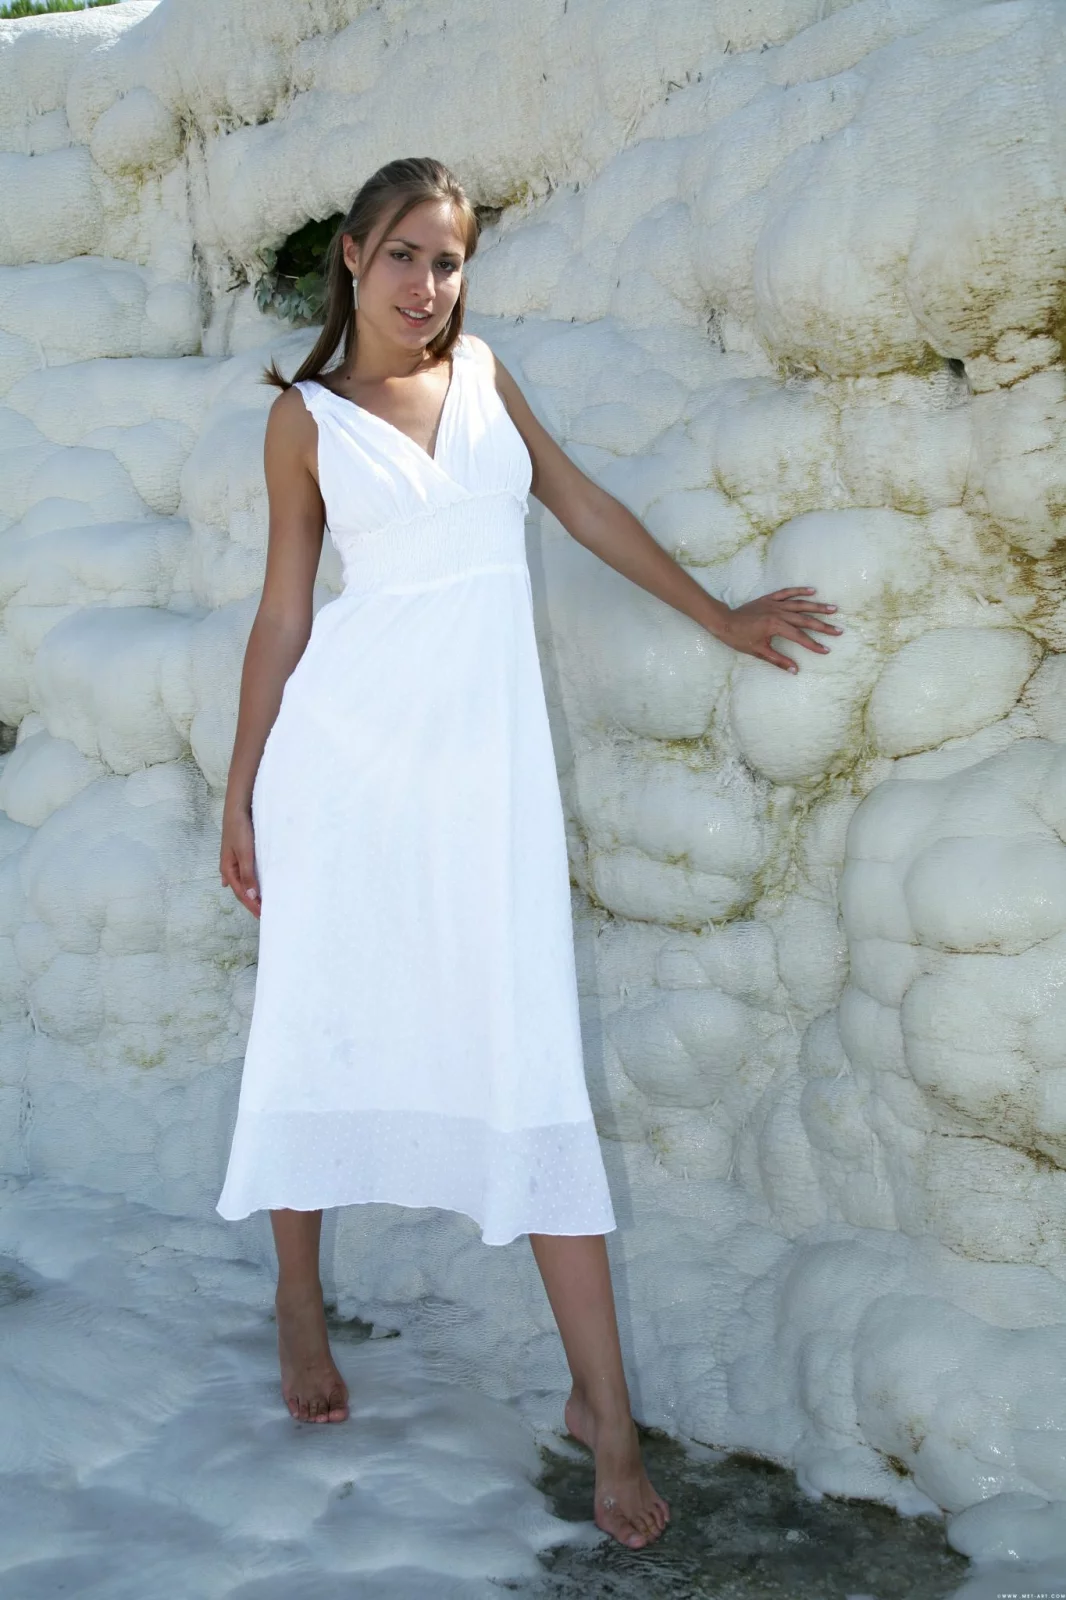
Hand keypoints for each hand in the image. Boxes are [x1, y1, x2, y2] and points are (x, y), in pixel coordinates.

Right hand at [220, 805, 261, 918]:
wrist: (237, 810)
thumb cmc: (240, 831)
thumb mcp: (245, 853)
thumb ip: (248, 874)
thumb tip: (252, 896)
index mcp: (228, 870)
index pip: (241, 894)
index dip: (252, 905)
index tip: (263, 916)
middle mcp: (229, 868)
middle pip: (241, 890)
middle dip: (251, 902)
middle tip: (263, 914)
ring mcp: (233, 861)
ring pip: (242, 882)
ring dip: (250, 894)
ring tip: (259, 903)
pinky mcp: (239, 854)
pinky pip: (243, 874)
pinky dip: (247, 883)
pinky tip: (246, 886)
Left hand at [719, 587, 841, 671]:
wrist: (724, 621)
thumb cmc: (739, 638)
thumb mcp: (758, 651)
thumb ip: (778, 660)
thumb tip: (794, 670)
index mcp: (776, 626)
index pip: (800, 637)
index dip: (814, 645)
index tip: (826, 650)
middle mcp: (778, 613)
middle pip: (805, 620)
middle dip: (823, 626)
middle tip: (839, 630)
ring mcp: (775, 604)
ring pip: (800, 604)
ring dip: (817, 606)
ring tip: (833, 608)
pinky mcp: (769, 598)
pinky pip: (787, 593)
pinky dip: (799, 591)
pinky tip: (812, 591)